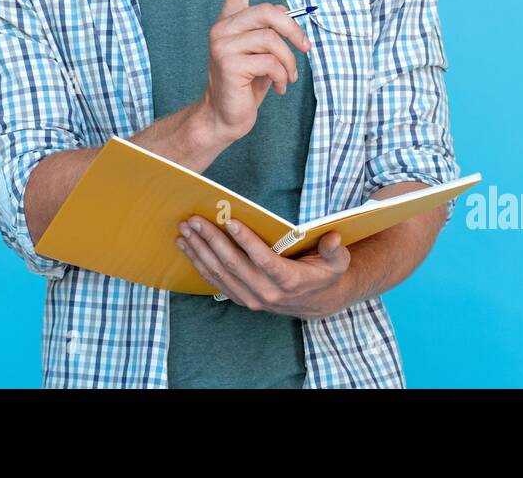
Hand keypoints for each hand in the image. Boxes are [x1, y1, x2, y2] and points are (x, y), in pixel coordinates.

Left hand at [174, 214, 352, 320]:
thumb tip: (332, 238)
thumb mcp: (337, 262)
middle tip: (195, 220)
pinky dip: (198, 263)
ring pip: (219, 273)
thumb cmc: (323, 274)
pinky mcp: (240, 298)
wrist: (315, 303)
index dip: (246, 241)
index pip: (263, 260)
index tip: (231, 221)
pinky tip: (187, 246)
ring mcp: (250, 298)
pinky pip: (214, 281)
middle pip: (233, 265)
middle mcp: (266, 293)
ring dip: (199, 250)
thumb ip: (334, 250)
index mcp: (288, 281)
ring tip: (185, 230)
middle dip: (211, 240)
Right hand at [196, 0, 311, 143]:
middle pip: (268, 13)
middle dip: (294, 30)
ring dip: (289, 63)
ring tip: (289, 78)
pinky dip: (282, 76)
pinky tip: (280, 88)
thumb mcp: (262, 55)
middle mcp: (222, 29)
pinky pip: (269, 62)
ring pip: (272, 40)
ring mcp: (222, 45)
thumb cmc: (246, 85)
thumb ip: (269, 33)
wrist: (225, 116)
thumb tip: (287, 9)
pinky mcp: (228, 64)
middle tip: (306, 48)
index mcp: (230, 24)